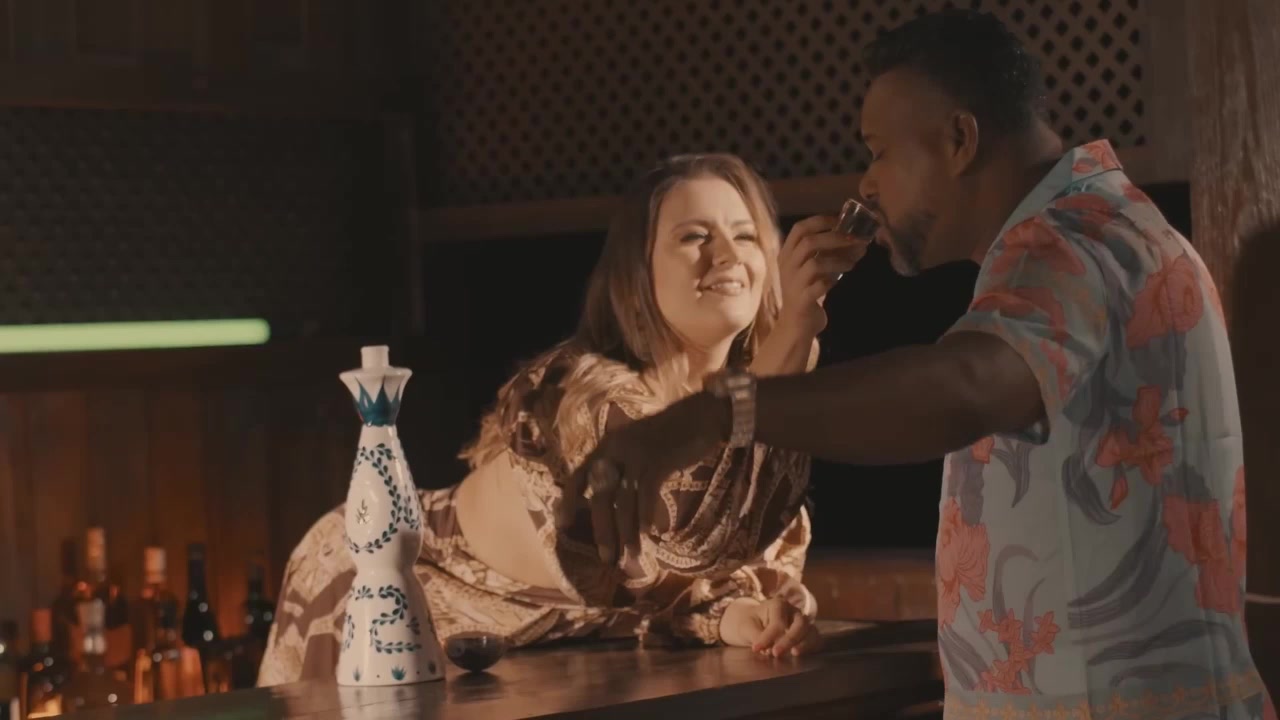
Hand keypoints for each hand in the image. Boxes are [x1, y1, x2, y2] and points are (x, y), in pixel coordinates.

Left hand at [556, 392, 726, 563]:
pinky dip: (646, 515)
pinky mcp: (658, 460)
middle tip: (606, 557)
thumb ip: (621, 470)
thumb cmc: (668, 436)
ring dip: (626, 531)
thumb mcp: (636, 449)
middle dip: (602, 529)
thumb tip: (610, 506)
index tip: (562, 525)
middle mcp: (615, 449)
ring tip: (630, 555)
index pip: (578, 475)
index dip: (568, 500)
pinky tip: (648, 533)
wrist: (700, 415)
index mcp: (606, 446)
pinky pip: (646, 493)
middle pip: (601, 495)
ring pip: (624, 500)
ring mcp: (636, 454)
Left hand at [720, 597, 822, 656]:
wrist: (754, 623)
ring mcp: (802, 623)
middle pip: (799, 625)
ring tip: (794, 653)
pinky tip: (802, 655)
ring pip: (810, 632)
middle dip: (789, 640)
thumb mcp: (747, 627)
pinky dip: (811, 647)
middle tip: (776, 653)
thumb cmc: (750, 622)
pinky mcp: (807, 634)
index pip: (778, 623)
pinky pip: (815, 640)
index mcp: (778, 604)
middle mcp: (794, 611)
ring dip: (804, 644)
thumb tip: (768, 650)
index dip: (768, 638)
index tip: (756, 649)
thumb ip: (757, 636)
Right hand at [777, 215, 870, 334]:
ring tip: (852, 262)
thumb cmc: (808, 292)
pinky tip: (841, 279)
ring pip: (815, 264)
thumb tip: (860, 241)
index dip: (820, 220)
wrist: (796, 325)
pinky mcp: (802, 300)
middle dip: (835, 237)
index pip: (800, 229)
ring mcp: (793, 284)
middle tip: (855, 239)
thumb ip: (831, 254)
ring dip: (837, 260)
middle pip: (808, 242)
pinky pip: (819, 286)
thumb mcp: (815, 269)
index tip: (840, 220)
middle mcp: (787, 266)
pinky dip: (833, 280)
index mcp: (787, 254)